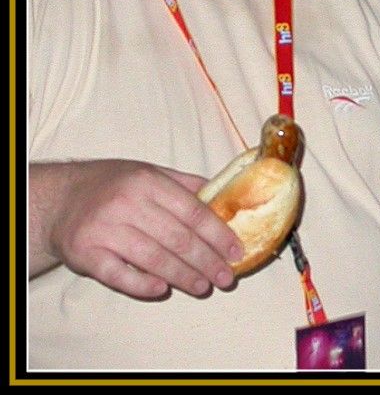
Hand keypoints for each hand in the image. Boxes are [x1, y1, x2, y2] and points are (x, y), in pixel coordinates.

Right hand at [38, 160, 243, 298]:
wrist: (59, 199)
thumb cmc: (113, 186)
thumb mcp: (149, 173)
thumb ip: (185, 185)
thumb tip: (225, 198)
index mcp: (148, 182)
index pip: (193, 212)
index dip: (218, 234)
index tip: (236, 252)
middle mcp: (127, 204)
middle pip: (178, 238)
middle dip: (207, 261)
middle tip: (226, 277)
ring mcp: (105, 229)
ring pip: (153, 258)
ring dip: (183, 276)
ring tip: (203, 287)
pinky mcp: (86, 253)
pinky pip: (118, 274)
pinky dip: (141, 284)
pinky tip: (162, 290)